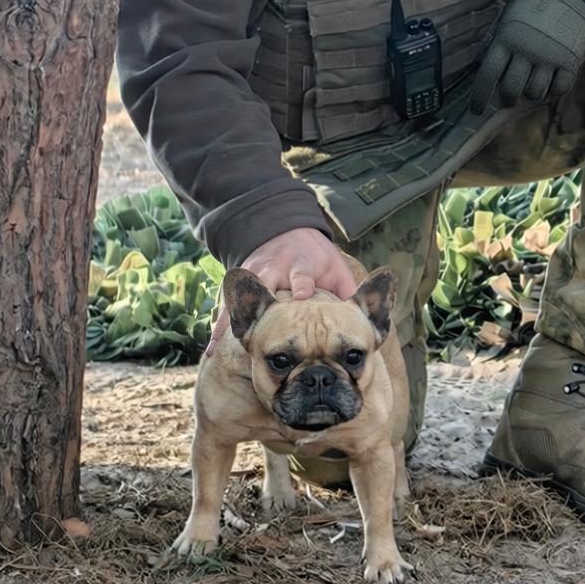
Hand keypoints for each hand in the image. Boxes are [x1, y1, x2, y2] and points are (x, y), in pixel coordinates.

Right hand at [204, 228, 355, 355]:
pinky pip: (229, 312)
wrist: (284, 230)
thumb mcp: (334, 266)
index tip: (302, 295)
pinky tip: (210, 352)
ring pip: (242, 303)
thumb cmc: (315, 257)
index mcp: (302, 266)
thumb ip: (346, 288)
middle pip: (267, 288)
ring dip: (232, 322)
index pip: (302, 276)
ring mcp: (255, 279)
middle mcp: (276, 271)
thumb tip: (374, 306)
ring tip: (220, 347)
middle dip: (260, 305)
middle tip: (257, 325)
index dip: (302, 285)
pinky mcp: (242, 290)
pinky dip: (220, 331)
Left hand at [470, 0, 584, 113]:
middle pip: (511, 91)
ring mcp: (549, 57)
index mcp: (506, 38)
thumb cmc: (537, 5)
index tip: (476, 110)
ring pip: (535, 93)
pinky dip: (553, 90)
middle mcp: (526, 50)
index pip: (487, 75)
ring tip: (532, 83)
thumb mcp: (510, 18)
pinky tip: (550, 82)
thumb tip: (481, 66)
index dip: (479, 97)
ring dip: (531, 94)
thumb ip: (497, 41)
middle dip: (507, 99)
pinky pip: (559, 89)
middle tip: (509, 97)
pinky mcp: (570, 61)